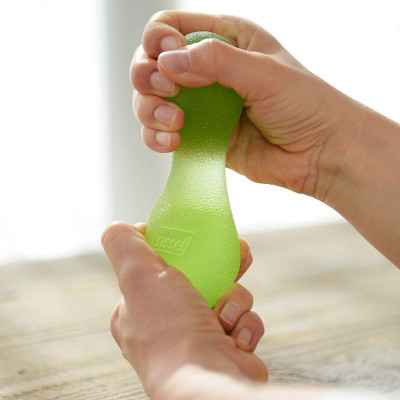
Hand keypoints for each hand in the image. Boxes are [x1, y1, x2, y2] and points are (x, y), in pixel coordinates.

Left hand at [102, 222, 267, 398]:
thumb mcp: (138, 275)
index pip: (162, 267)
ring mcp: (199, 339)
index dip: (183, 249)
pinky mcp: (228, 350)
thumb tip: (118, 227)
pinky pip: (244, 321)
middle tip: (239, 255)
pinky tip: (236, 339)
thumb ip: (124, 245)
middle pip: (201, 278)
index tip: (198, 239)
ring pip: (228, 296)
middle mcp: (168, 325)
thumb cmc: (171, 330)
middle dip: (223, 266)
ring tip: (226, 315)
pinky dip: (245, 326)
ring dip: (235, 300)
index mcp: (140, 308)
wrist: (208, 382)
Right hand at [131, 10, 364, 198]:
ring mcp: (202, 106)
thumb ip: (214, 61)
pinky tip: (172, 142)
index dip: (157, 40)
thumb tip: (166, 61)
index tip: (167, 60)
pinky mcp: (201, 137)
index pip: (170, 28)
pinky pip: (162, 133)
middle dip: (147, 77)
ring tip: (174, 123)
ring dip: (150, 110)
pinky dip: (157, 137)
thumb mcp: (263, 71)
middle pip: (152, 64)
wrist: (319, 153)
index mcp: (225, 40)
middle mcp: (208, 71)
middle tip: (166, 91)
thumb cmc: (305, 105)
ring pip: (151, 101)